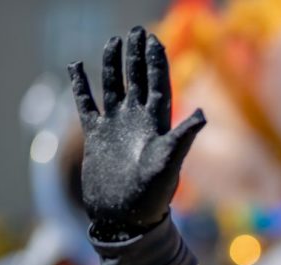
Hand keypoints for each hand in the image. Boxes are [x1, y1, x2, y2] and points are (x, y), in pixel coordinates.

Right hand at [68, 27, 204, 238]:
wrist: (126, 217)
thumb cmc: (152, 196)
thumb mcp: (170, 163)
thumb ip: (184, 136)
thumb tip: (204, 112)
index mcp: (157, 125)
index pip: (158, 85)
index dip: (156, 62)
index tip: (154, 39)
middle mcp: (138, 122)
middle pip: (137, 80)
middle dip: (137, 56)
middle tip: (137, 30)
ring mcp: (116, 128)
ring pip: (113, 88)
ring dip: (113, 65)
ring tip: (113, 41)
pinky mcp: (96, 137)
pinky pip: (87, 105)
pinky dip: (81, 86)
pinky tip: (76, 67)